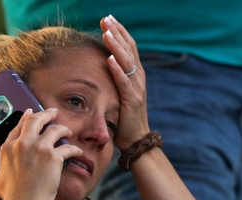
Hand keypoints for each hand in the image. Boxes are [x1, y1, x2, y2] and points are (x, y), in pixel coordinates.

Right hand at [0, 108, 81, 199]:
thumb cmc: (11, 196)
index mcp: (8, 148)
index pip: (18, 127)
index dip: (25, 118)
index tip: (31, 113)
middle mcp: (22, 144)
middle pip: (35, 120)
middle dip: (45, 113)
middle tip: (53, 112)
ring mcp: (39, 148)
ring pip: (54, 129)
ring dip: (63, 128)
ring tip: (68, 131)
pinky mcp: (53, 156)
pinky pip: (68, 147)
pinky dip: (74, 149)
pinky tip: (78, 152)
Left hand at [100, 15, 149, 149]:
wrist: (136, 139)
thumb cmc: (124, 118)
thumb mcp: (119, 94)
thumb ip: (115, 80)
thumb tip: (103, 65)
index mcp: (135, 75)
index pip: (128, 47)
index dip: (119, 32)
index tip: (108, 19)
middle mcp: (138, 78)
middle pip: (129, 49)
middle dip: (117, 32)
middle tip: (106, 18)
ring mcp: (137, 89)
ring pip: (127, 62)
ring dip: (116, 46)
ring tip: (106, 33)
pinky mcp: (132, 101)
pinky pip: (124, 83)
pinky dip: (117, 70)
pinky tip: (110, 59)